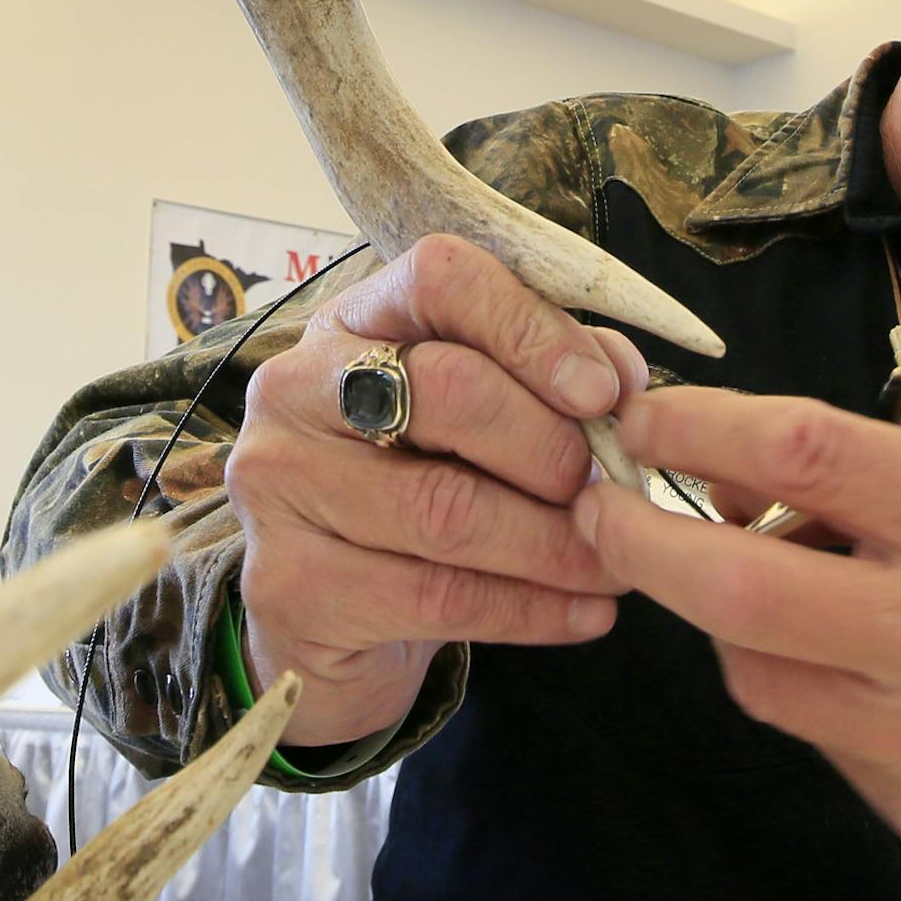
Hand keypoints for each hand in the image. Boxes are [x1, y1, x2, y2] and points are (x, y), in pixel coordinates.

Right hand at [228, 234, 645, 748]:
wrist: (329, 621)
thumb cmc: (415, 493)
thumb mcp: (472, 419)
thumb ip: (545, 376)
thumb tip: (621, 374)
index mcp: (349, 323)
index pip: (440, 279)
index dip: (532, 328)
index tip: (602, 393)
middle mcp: (295, 390)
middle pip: (448, 390)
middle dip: (552, 447)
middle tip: (610, 494)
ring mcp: (279, 487)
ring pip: (446, 508)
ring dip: (554, 542)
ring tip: (616, 563)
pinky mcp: (291, 585)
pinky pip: (436, 597)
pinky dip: (530, 608)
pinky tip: (586, 614)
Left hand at [573, 386, 900, 900]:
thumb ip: (897, 496)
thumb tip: (746, 485)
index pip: (807, 451)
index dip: (699, 427)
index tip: (643, 417)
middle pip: (737, 582)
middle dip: (641, 540)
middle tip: (601, 509)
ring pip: (754, 673)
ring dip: (726, 620)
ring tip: (775, 587)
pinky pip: (818, 740)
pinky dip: (805, 689)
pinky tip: (854, 671)